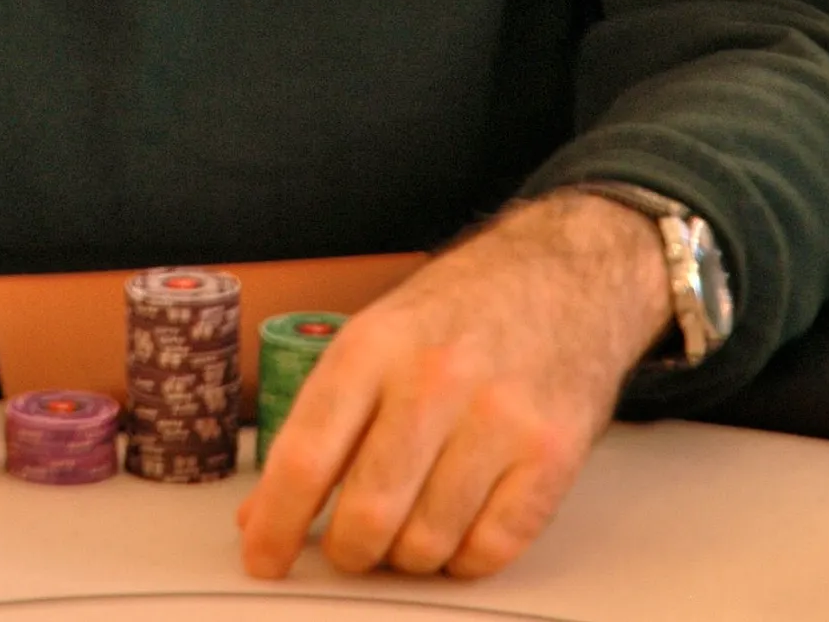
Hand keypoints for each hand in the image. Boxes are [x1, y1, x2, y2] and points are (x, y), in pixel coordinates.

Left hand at [238, 191, 672, 581]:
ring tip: (411, 521)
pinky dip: (464, 557)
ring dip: (409, 555)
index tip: (263, 557)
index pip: (307, 454)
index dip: (276, 522)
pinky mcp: (551, 454)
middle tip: (351, 544)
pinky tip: (460, 525)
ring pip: (427, 543)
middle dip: (349, 549)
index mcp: (375, 344)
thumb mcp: (378, 337)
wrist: (566, 273)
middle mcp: (434, 377)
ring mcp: (498, 417)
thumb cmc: (462, 309)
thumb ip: (322, 421)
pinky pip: (490, 550)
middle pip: (368, 513)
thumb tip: (262, 510)